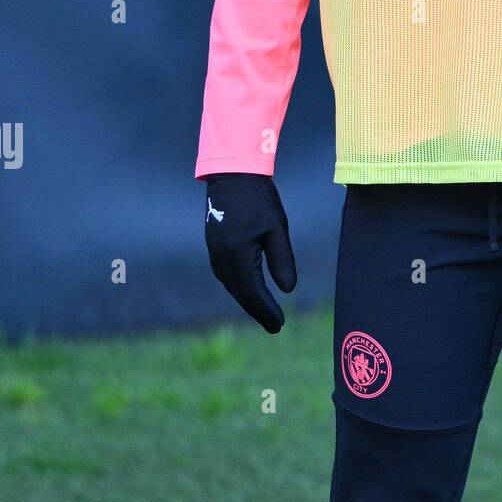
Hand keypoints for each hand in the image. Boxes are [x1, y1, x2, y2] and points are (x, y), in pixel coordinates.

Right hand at [203, 172, 296, 332]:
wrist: (232, 175)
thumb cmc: (258, 199)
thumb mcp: (276, 228)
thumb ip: (282, 259)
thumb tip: (288, 290)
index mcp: (237, 255)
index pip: (253, 293)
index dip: (266, 311)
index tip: (280, 325)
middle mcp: (221, 259)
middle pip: (241, 294)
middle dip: (258, 311)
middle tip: (276, 326)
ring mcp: (214, 254)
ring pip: (232, 286)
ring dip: (248, 301)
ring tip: (265, 313)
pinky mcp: (214, 247)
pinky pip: (227, 275)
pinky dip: (239, 287)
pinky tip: (249, 291)